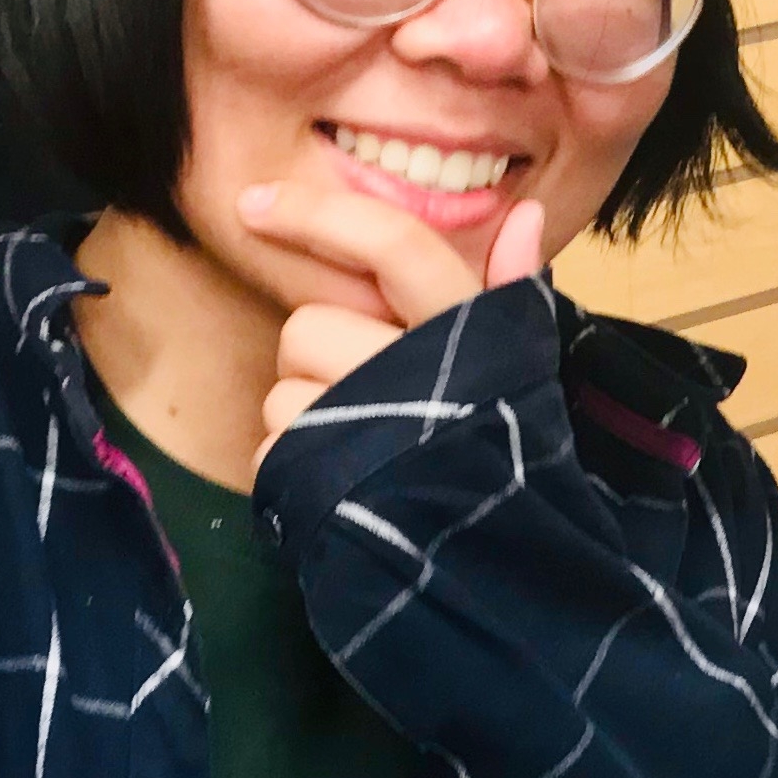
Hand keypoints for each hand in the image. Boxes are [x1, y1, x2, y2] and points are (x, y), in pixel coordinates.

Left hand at [241, 181, 546, 466]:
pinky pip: (270, 448)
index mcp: (466, 331)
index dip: (323, 216)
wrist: (501, 573)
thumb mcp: (518, 368)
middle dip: (322, 358)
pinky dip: (293, 466)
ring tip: (360, 449)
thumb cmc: (502, 453)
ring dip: (306, 417)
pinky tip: (339, 484)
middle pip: (311, 326)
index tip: (256, 203)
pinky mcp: (322, 482)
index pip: (394, 245)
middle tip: (368, 394)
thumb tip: (522, 212)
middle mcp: (415, 371)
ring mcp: (363, 429)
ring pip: (283, 391)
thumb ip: (510, 290)